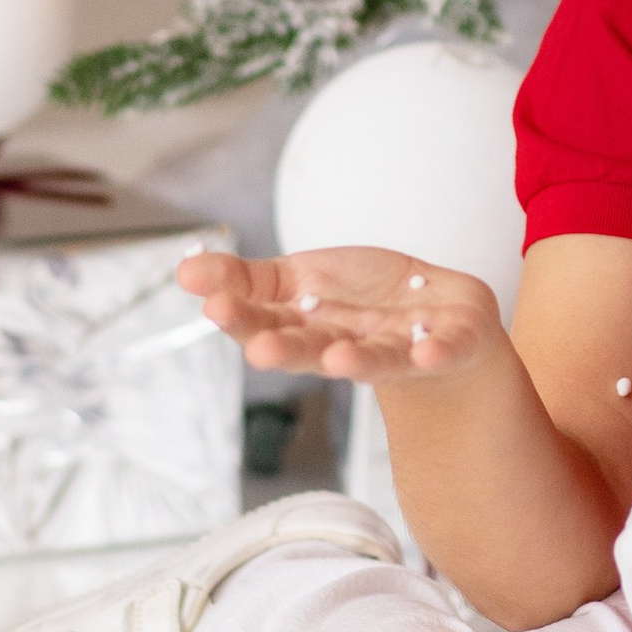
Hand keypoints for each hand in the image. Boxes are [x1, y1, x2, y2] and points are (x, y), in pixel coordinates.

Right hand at [176, 245, 503, 385]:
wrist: (439, 316)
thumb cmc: (361, 300)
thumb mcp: (299, 281)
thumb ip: (247, 281)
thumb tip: (184, 270)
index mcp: (308, 327)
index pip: (268, 322)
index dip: (243, 317)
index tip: (213, 305)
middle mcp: (348, 345)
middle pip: (313, 348)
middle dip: (288, 350)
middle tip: (259, 350)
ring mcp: (399, 350)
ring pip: (373, 359)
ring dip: (356, 360)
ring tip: (337, 359)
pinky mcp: (447, 346)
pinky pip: (440, 352)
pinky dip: (433, 354)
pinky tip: (425, 354)